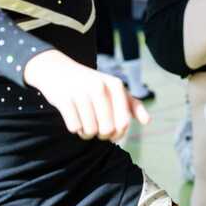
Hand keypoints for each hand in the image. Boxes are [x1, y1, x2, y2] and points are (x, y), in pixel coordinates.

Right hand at [24, 50, 149, 140]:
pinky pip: (74, 128)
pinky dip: (74, 129)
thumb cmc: (90, 84)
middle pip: (106, 130)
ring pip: (89, 131)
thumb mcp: (112, 88)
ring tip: (85, 124)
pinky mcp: (63, 99)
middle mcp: (99, 87)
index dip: (118, 134)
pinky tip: (74, 119)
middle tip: (97, 129)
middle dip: (101, 135)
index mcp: (115, 85)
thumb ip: (132, 104)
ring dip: (86, 133)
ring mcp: (80, 92)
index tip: (112, 133)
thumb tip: (147, 121)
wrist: (58, 70)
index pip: (123, 123)